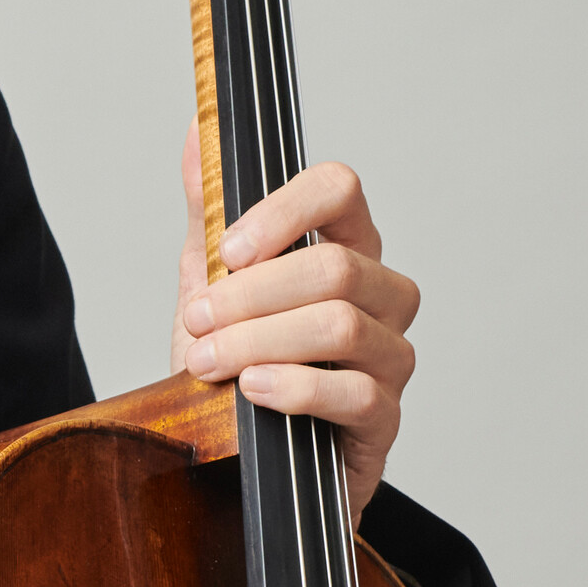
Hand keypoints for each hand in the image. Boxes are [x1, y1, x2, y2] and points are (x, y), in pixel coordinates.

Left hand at [170, 133, 420, 497]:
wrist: (235, 457)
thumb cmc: (237, 365)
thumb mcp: (211, 284)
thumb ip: (209, 210)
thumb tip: (198, 129)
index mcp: (344, 246)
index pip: (340, 189)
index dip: (283, 211)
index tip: (227, 250)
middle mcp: (380, 295)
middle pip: (335, 266)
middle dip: (251, 295)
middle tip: (197, 320)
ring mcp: (390, 357)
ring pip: (340, 325)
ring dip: (259, 341)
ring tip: (209, 361)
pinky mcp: (385, 419)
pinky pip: (358, 393)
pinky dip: (295, 388)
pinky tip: (252, 392)